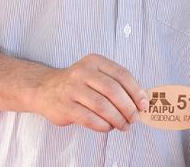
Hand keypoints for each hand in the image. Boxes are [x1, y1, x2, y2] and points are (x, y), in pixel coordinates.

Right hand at [33, 54, 147, 132]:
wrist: (45, 89)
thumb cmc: (78, 84)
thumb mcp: (95, 74)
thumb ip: (115, 83)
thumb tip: (140, 101)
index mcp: (95, 61)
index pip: (121, 74)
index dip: (136, 91)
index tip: (144, 104)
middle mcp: (83, 72)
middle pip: (113, 90)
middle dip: (128, 107)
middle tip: (135, 118)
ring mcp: (73, 89)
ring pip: (102, 106)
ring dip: (117, 119)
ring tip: (124, 125)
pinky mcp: (66, 106)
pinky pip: (90, 118)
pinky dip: (103, 125)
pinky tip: (109, 127)